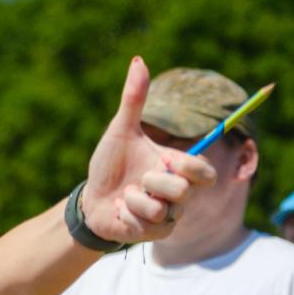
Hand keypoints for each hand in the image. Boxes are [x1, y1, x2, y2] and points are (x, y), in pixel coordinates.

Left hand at [81, 57, 215, 244]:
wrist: (89, 199)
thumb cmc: (108, 165)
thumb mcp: (119, 130)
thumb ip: (133, 99)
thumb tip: (139, 61)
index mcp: (176, 166)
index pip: (204, 171)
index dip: (191, 168)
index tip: (166, 161)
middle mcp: (178, 192)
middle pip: (184, 190)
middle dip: (153, 182)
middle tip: (137, 179)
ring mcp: (169, 214)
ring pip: (162, 209)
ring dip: (134, 199)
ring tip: (125, 195)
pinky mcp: (154, 234)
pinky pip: (147, 225)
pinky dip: (126, 215)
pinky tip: (121, 210)